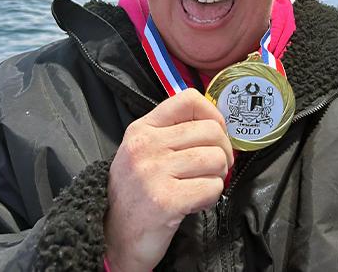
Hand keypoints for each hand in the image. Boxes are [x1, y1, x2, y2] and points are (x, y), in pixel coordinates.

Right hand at [105, 89, 233, 271]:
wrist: (114, 238)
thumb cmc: (136, 195)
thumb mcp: (143, 153)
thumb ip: (172, 134)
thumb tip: (216, 125)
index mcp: (142, 129)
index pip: (189, 99)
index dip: (213, 115)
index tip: (215, 134)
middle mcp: (146, 146)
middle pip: (211, 131)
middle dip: (222, 152)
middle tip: (213, 169)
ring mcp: (154, 172)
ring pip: (216, 159)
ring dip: (217, 177)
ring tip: (200, 186)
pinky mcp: (166, 199)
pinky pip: (212, 187)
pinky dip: (211, 197)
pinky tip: (195, 203)